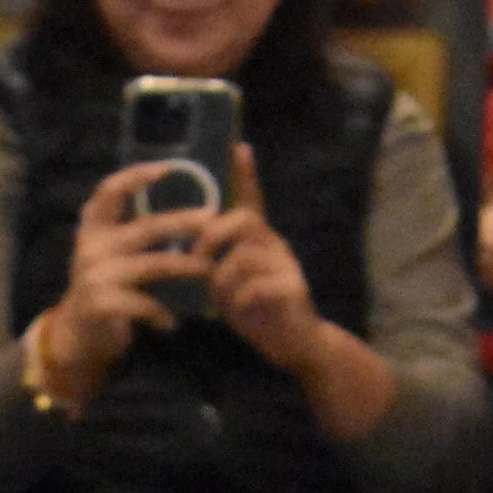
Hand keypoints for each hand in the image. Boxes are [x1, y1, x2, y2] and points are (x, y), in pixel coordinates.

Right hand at [36, 160, 214, 404]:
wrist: (74, 336)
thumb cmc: (101, 289)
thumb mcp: (108, 255)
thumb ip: (132, 234)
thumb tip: (181, 212)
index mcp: (93, 228)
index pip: (109, 192)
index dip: (134, 176)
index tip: (165, 169)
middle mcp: (92, 247)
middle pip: (145, 228)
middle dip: (181, 221)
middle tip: (210, 218)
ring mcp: (95, 275)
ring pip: (152, 265)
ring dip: (183, 266)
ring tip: (206, 269)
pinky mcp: (101, 304)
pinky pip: (142, 304)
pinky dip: (159, 314)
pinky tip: (170, 323)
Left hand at [199, 149, 395, 435]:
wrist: (298, 346)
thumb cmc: (260, 314)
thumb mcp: (231, 288)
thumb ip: (216, 267)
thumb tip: (194, 255)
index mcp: (259, 242)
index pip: (252, 201)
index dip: (246, 175)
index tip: (240, 146)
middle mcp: (275, 245)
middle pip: (243, 221)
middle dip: (213, 237)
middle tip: (199, 260)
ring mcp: (287, 265)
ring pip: (243, 257)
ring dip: (224, 280)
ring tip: (225, 302)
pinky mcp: (293, 289)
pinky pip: (257, 286)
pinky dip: (241, 300)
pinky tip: (242, 312)